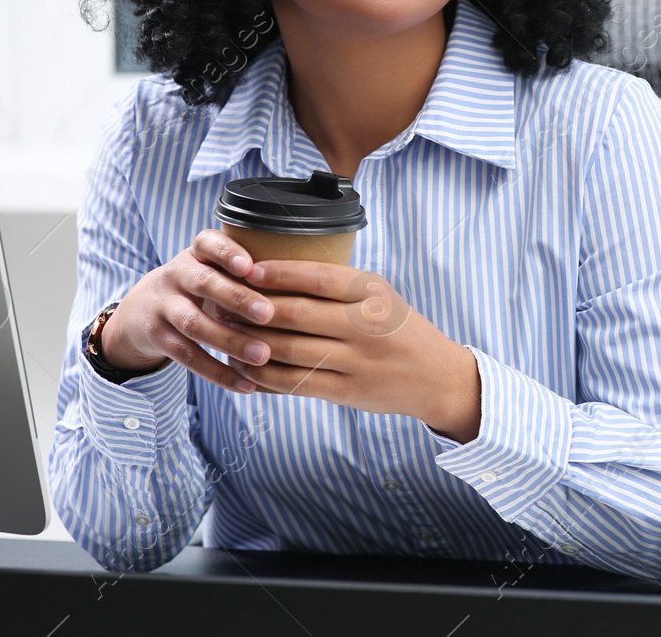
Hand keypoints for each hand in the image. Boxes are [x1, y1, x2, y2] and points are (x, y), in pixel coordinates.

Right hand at [96, 228, 278, 393]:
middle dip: (238, 298)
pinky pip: (188, 356)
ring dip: (231, 341)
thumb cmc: (198, 288)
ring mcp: (164, 306)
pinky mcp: (158, 337)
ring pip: (195, 324)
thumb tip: (306, 282)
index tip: (249, 266)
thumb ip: (245, 271)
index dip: (227, 253)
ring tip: (263, 355)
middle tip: (268, 313)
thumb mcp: (211, 268)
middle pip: (204, 283)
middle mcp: (177, 275)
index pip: (207, 243)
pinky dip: (218, 373)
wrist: (140, 311)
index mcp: (196, 254)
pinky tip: (246, 384)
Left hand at [208, 261, 481, 442]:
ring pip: (289, 350)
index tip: (246, 268)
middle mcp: (366, 325)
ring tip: (226, 332)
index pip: (317, 277)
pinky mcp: (347, 392)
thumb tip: (274, 272)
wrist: (437, 377)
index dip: (277, 273)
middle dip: (253, 307)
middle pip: (295, 313)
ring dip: (251, 342)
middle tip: (223, 300)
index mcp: (373, 293)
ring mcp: (357, 361)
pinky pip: (295, 382)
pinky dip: (264, 376)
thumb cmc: (398, 329)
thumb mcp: (380, 295)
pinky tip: (245, 368)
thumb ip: (338, 286)